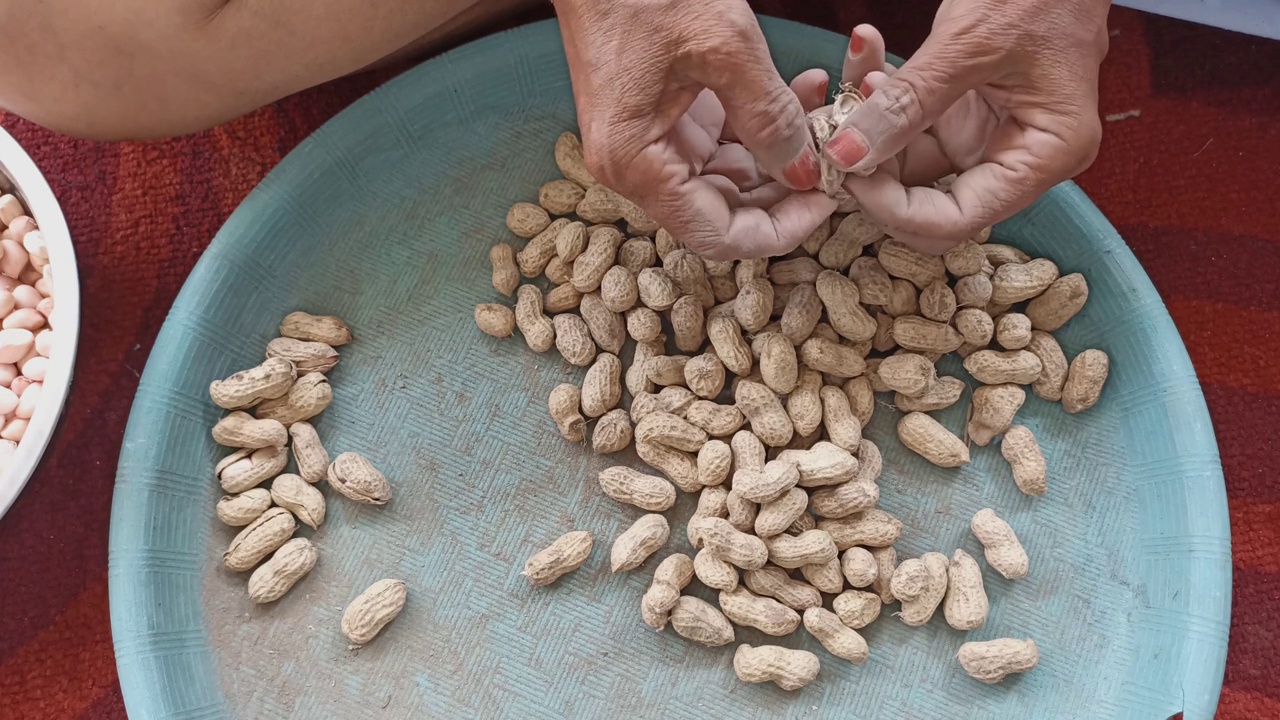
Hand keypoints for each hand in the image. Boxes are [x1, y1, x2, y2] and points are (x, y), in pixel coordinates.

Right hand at [554, 0, 836, 259]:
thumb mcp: (722, 45)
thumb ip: (769, 116)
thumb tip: (805, 173)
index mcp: (635, 163)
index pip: (717, 235)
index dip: (779, 228)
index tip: (828, 200)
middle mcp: (635, 166)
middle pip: (724, 212)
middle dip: (785, 190)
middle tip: (838, 159)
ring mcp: (647, 143)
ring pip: (729, 177)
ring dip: (780, 153)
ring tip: (827, 114)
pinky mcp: (661, 118)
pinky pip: (721, 142)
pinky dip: (761, 126)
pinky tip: (802, 94)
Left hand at [826, 1, 1111, 251]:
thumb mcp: (970, 42)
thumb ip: (909, 102)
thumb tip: (847, 154)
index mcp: (1045, 155)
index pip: (958, 219)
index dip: (895, 209)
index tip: (848, 175)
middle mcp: (1017, 156)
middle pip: (927, 203)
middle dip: (876, 174)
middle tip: (837, 134)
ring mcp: (985, 135)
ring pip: (906, 163)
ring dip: (870, 126)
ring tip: (853, 74)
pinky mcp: (960, 112)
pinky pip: (906, 124)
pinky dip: (880, 96)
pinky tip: (866, 53)